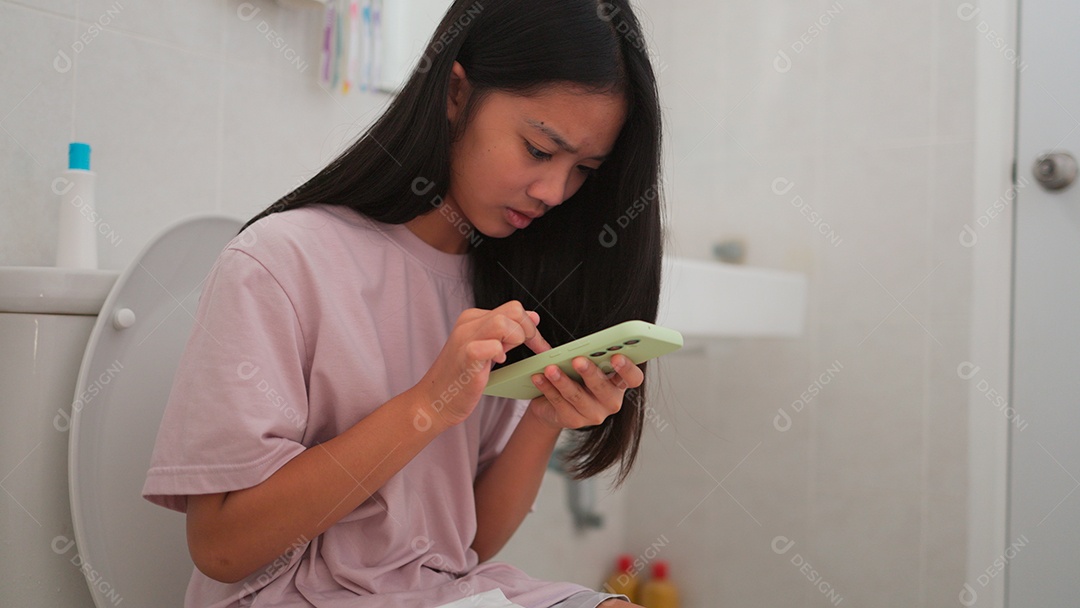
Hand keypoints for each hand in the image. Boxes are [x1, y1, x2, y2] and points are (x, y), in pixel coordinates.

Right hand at [413, 300, 550, 429]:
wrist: (434, 402)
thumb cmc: (461, 380)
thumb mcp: (487, 350)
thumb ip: (508, 334)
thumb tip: (533, 317)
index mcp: (474, 319)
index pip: (514, 309)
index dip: (531, 327)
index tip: (539, 347)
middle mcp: (469, 323)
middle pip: (514, 310)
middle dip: (530, 332)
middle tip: (532, 351)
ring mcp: (465, 338)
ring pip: (504, 322)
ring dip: (515, 339)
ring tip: (507, 356)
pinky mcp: (466, 356)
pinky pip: (492, 345)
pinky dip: (499, 354)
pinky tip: (496, 362)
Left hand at [526, 352, 644, 429]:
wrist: (553, 404)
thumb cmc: (574, 377)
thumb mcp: (585, 365)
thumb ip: (590, 356)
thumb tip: (582, 344)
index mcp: (619, 383)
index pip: (634, 378)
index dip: (628, 369)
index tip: (616, 356)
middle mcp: (611, 401)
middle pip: (603, 388)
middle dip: (590, 373)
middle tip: (578, 360)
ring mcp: (593, 414)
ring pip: (577, 397)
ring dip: (562, 381)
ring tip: (550, 368)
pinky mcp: (574, 421)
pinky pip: (560, 403)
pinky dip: (548, 388)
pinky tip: (538, 377)